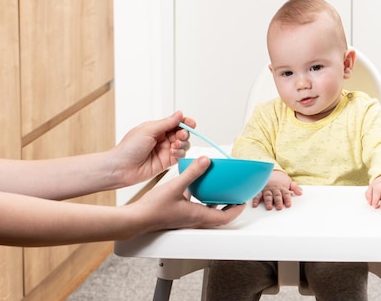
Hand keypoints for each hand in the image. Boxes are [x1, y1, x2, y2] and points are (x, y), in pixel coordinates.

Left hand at [110, 111, 195, 186]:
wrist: (121, 168)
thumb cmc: (128, 148)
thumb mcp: (148, 130)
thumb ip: (166, 123)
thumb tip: (179, 114)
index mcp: (156, 128)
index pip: (175, 122)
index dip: (185, 122)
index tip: (191, 123)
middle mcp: (162, 138)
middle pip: (181, 133)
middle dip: (184, 133)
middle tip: (181, 135)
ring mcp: (165, 150)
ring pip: (183, 144)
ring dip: (183, 143)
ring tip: (176, 145)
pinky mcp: (167, 162)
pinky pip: (180, 156)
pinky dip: (180, 153)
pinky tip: (173, 152)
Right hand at [131, 156, 245, 231]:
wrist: (136, 219)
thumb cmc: (153, 209)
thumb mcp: (175, 186)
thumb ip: (192, 172)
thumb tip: (206, 161)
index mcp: (198, 216)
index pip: (225, 217)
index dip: (237, 210)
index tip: (243, 201)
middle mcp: (194, 220)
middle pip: (219, 217)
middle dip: (229, 207)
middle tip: (236, 196)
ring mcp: (186, 218)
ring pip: (207, 213)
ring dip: (216, 204)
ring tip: (220, 191)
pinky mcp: (178, 215)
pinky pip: (196, 208)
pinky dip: (201, 200)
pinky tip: (195, 188)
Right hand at [252, 170, 301, 209]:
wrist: (270, 171)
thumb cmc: (280, 179)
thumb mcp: (289, 182)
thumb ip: (294, 187)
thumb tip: (300, 192)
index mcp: (282, 188)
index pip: (286, 194)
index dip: (287, 199)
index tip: (288, 205)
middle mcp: (274, 189)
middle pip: (277, 195)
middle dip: (278, 201)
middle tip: (279, 207)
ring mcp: (267, 189)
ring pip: (268, 195)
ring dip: (268, 201)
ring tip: (269, 207)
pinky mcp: (260, 190)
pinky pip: (258, 194)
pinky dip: (256, 199)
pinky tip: (255, 204)